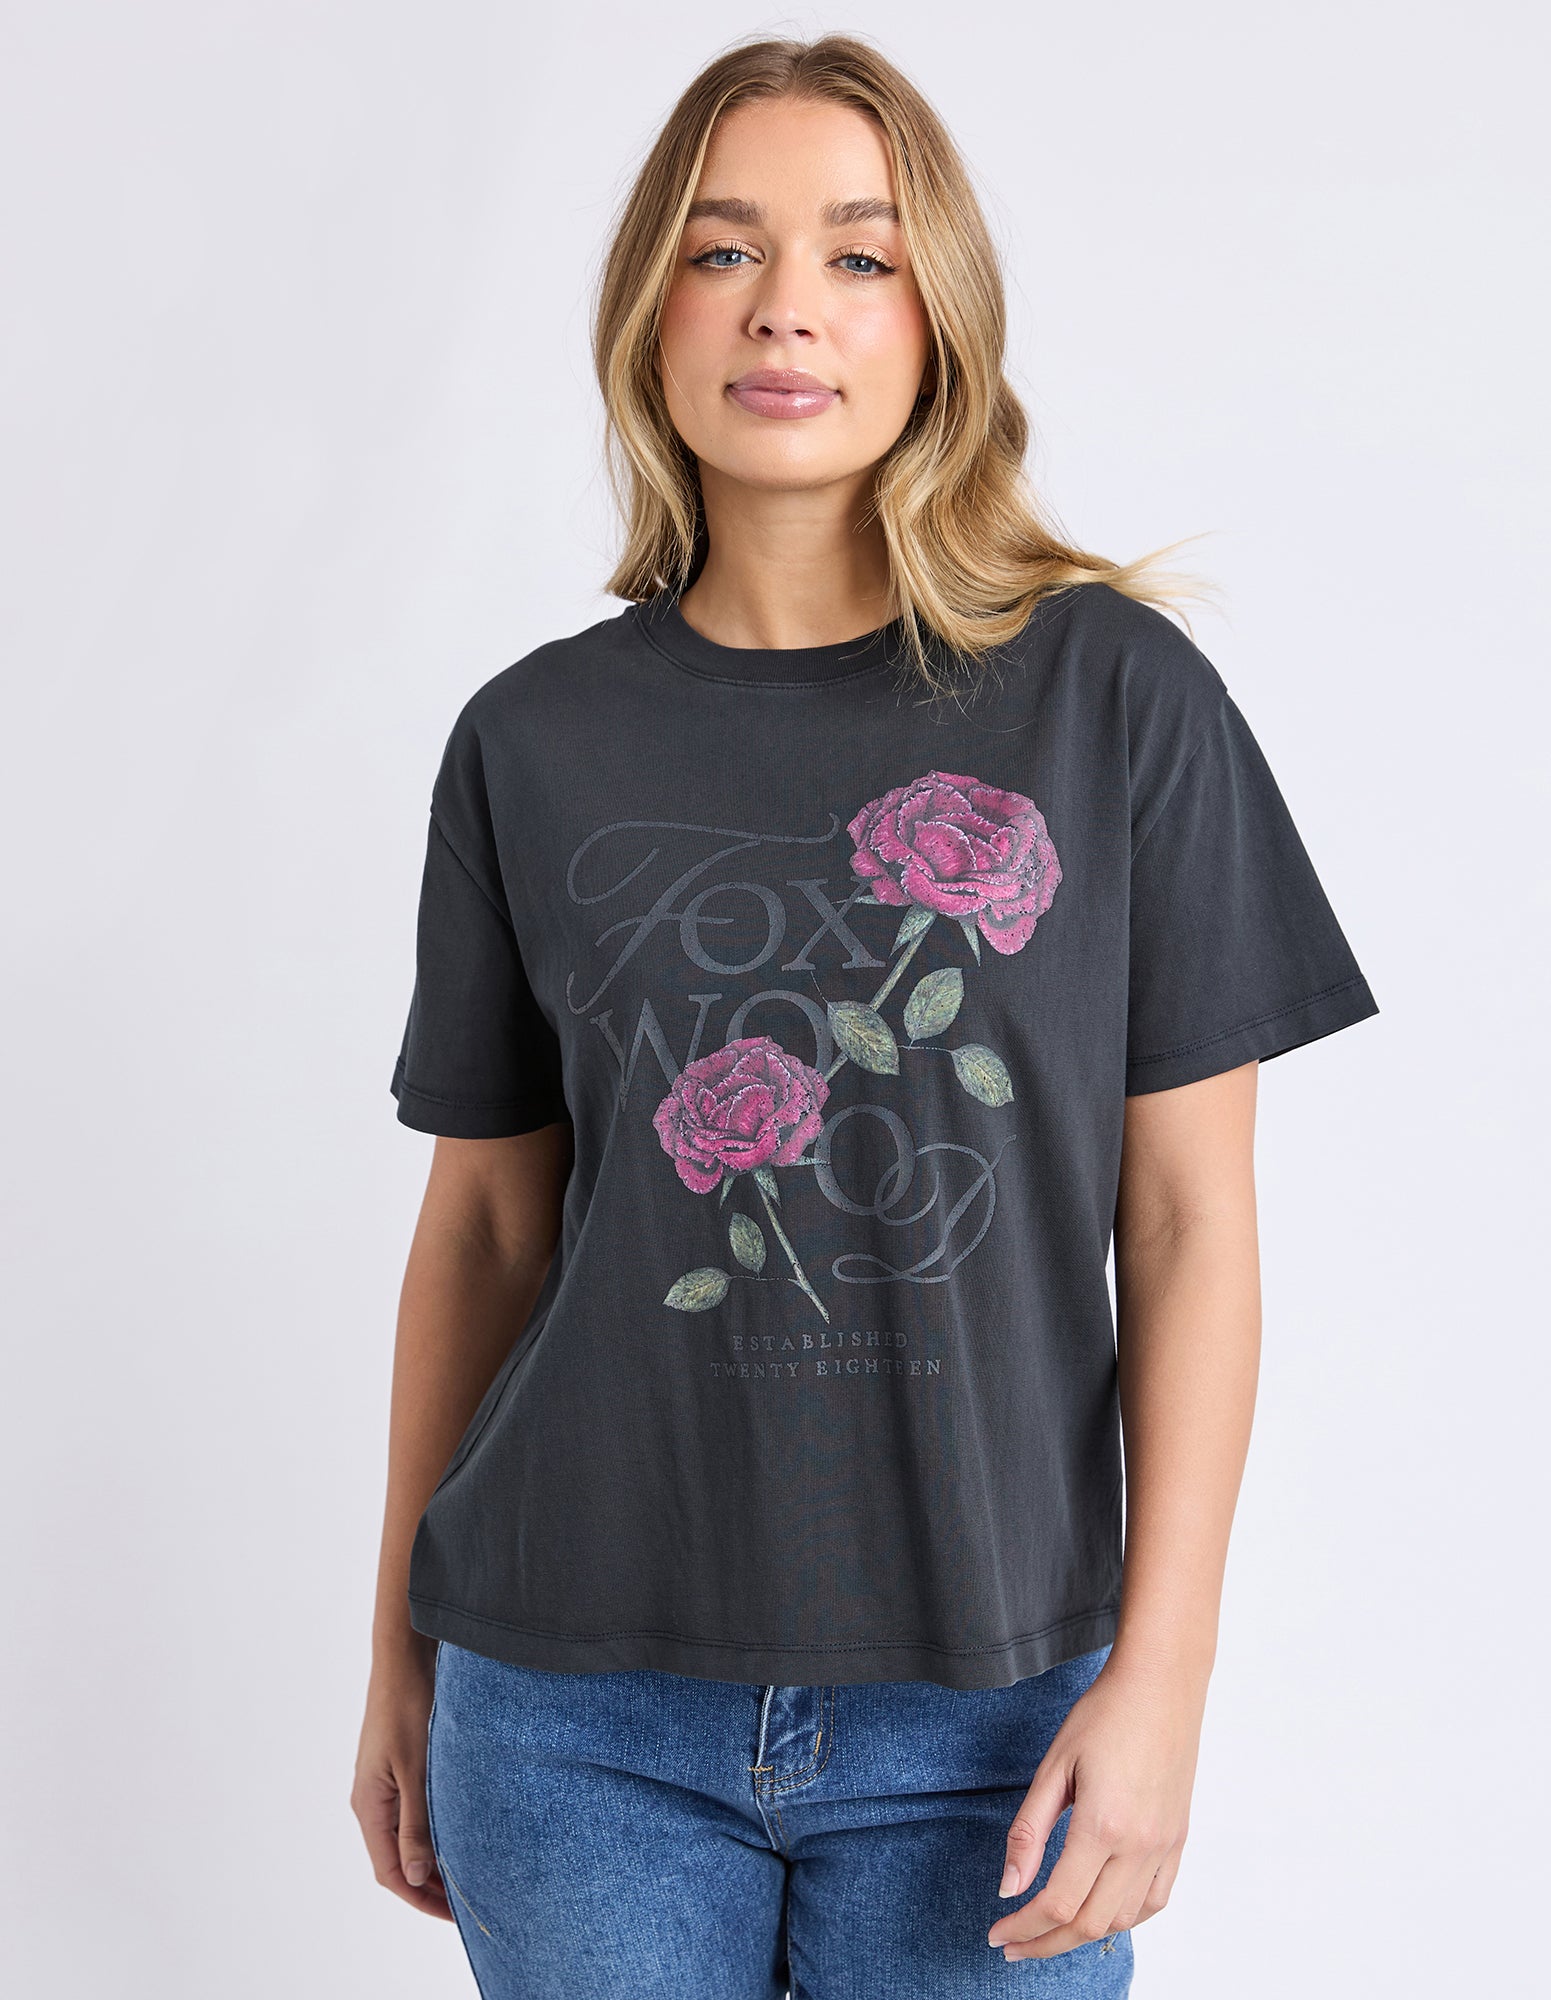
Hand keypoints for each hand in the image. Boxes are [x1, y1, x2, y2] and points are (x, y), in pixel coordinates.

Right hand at [351, 1633, 454, 1920]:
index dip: (419, 1897)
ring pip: (405, 1836)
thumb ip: (414, 1825)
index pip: (389, 1871)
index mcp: (369, 1805)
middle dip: (428, 1884)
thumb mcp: (416, 1771)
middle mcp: (371, 1799)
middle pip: (395, 1859)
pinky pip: (411, 1812)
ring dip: (431, 1858)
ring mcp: (383, 1783)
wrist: (405, 1658)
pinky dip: (431, 1830)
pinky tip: (458, 1832)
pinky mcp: (398, 1767)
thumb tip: (412, 1876)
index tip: (452, 1913)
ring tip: (467, 1873)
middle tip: (466, 1901)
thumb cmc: (408, 1708)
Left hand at [985, 1651, 1203, 1960]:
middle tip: (1013, 1945)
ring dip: (1083, 1935)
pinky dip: (1125, 1918)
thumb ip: (1029, 1831)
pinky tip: (1100, 1912)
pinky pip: (1155, 1900)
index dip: (1024, 1927)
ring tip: (1048, 1930)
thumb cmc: (1104, 1714)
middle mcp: (1140, 1845)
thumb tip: (1008, 1888)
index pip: (1058, 1903)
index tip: (997, 1934)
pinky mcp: (1178, 1839)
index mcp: (1103, 1826)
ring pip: (1123, 1920)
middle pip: (1090, 1923)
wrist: (1160, 1684)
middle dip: (1046, 1942)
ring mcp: (1164, 1846)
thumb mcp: (1054, 1767)